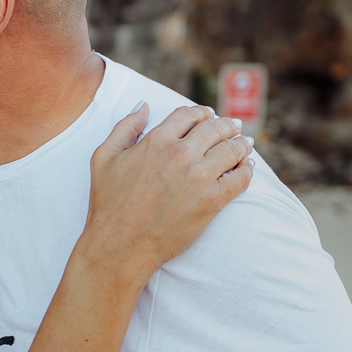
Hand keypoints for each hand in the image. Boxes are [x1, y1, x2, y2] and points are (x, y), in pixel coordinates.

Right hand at [79, 104, 253, 288]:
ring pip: (232, 149)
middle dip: (226, 124)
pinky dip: (247, 169)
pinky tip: (247, 166)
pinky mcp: (212, 201)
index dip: (201, 113)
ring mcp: (200, 177)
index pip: (189, 115)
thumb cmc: (108, 204)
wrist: (121, 245)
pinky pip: (240, 178)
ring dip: (241, 142)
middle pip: (215, 128)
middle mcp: (181, 154)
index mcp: (157, 140)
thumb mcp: (103, 157)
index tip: (208, 116)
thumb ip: (125, 127)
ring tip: (246, 143)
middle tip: (234, 125)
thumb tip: (144, 106)